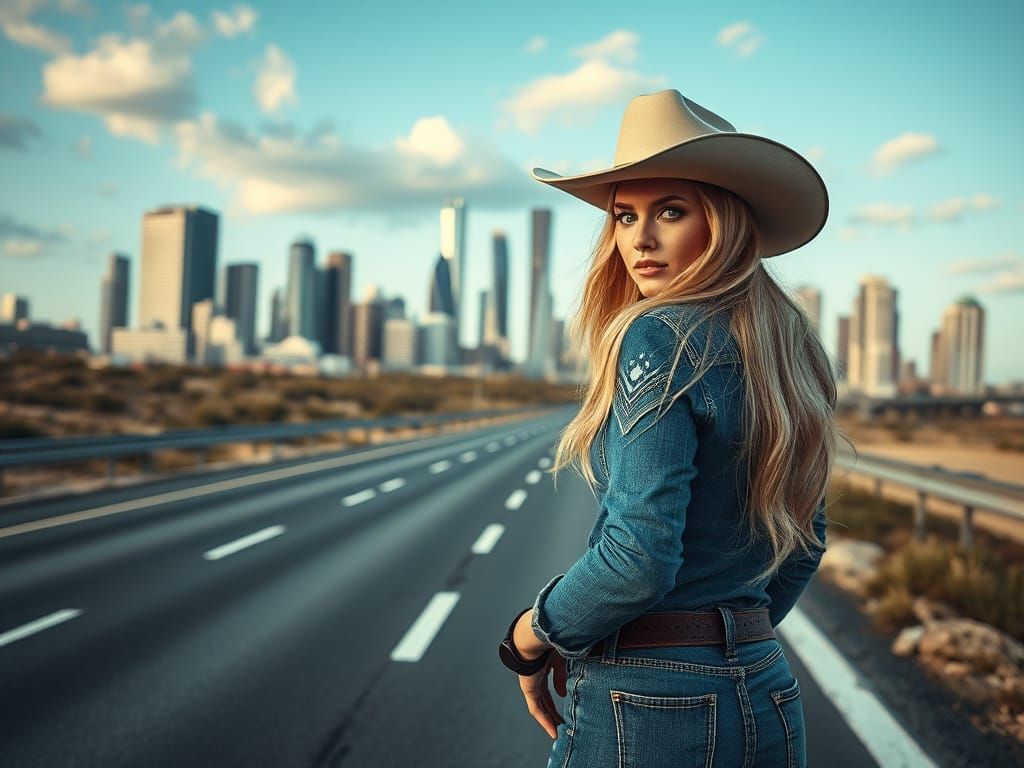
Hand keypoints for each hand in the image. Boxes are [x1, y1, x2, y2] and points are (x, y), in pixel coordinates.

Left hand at [513, 610, 567, 738]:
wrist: (534, 636)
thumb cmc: (550, 640)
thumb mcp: (562, 658)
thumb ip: (562, 675)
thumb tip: (563, 694)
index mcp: (545, 661)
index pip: (552, 677)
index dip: (559, 687)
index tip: (567, 698)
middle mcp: (536, 672)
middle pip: (545, 695)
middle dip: (554, 708)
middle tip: (563, 721)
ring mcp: (531, 681)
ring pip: (541, 704)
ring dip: (550, 718)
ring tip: (559, 731)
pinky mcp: (528, 689)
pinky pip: (536, 709)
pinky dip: (545, 720)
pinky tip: (553, 731)